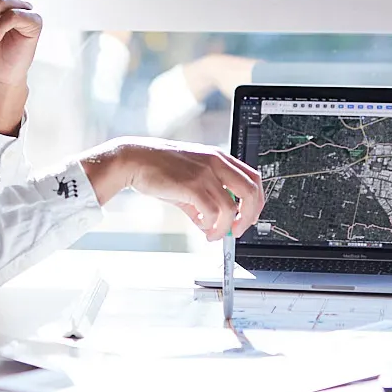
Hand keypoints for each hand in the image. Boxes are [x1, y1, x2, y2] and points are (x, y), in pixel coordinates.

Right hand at [79, 138, 264, 240]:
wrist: (135, 159)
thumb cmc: (159, 167)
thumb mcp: (188, 178)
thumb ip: (203, 199)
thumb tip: (210, 223)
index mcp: (219, 157)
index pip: (253, 177)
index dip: (256, 200)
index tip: (250, 216)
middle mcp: (216, 162)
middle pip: (251, 191)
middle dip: (249, 216)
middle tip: (239, 230)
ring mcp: (205, 173)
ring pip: (231, 207)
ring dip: (226, 227)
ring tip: (213, 234)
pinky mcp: (192, 185)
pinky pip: (212, 212)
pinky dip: (211, 225)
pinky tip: (202, 227)